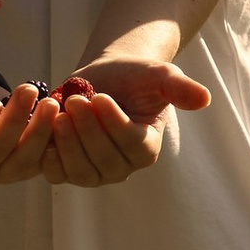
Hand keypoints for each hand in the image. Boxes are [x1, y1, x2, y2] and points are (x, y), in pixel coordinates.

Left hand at [39, 58, 209, 183]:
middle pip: (104, 161)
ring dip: (67, 145)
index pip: (132, 144)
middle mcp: (122, 167)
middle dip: (87, 130)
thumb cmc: (135, 76)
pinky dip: (50, 156)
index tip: (99, 97)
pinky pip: (58, 174)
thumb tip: (205, 98)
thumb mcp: (160, 75)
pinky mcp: (69, 170)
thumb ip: (180, 88)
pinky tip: (44, 130)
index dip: (114, 124)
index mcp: (147, 148)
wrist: (106, 78)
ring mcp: (95, 173)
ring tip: (58, 113)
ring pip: (80, 172)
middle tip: (75, 100)